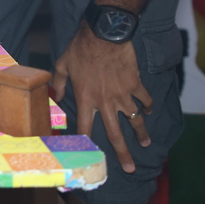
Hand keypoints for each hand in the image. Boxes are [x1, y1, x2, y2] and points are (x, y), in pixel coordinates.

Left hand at [53, 25, 151, 172]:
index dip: (86, 143)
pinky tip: (148, 111)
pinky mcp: (135, 84)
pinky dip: (148, 106)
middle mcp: (105, 102)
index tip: (89, 155)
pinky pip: (145, 100)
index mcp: (86, 99)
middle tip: (131, 168)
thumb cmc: (80, 49)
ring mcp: (123, 94)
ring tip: (146, 143)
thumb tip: (55, 95)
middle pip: (115, 134)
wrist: (104, 35)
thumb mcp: (62, 65)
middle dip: (123, 153)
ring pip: (135, 120)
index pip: (85, 128)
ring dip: (141, 133)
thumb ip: (60, 83)